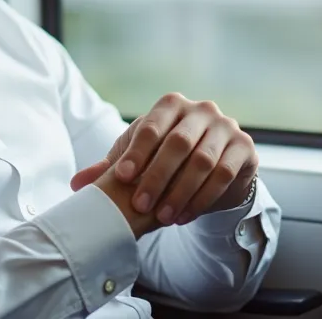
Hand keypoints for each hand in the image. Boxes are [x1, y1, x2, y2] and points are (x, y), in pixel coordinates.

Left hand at [71, 93, 257, 226]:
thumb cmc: (168, 157)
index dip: (136, 152)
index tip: (121, 178)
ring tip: (163, 217)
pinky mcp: (245, 148)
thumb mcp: (139, 159)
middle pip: (179, 143)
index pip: (152, 126)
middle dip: (157, 177)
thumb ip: (111, 168)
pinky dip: (202, 198)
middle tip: (140, 205)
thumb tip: (76, 185)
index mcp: (172, 105)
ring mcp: (227, 127)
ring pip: (203, 161)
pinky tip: (184, 216)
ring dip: (180, 192)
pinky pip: (224, 174)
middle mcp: (202, 110)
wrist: (213, 166)